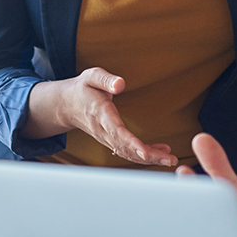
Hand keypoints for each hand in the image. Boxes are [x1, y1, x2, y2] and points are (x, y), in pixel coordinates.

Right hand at [27, 67, 176, 166]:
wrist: (67, 104)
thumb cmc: (83, 88)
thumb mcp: (91, 76)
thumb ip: (106, 80)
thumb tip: (121, 84)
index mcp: (99, 113)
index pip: (116, 131)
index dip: (131, 143)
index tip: (144, 152)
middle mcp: (103, 130)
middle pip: (126, 147)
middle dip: (148, 156)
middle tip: (169, 160)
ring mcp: (106, 138)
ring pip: (128, 153)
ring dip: (149, 159)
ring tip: (169, 159)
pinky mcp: (110, 141)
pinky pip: (126, 152)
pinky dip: (144, 155)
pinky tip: (160, 153)